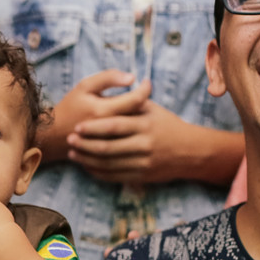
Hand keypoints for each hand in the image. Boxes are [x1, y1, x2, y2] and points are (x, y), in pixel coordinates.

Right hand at [39, 70, 147, 160]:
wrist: (53, 136)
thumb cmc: (70, 107)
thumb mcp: (85, 87)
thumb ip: (108, 78)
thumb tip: (132, 78)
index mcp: (103, 110)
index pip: (137, 99)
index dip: (146, 88)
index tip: (146, 82)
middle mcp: (109, 130)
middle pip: (141, 116)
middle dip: (147, 104)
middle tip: (145, 96)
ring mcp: (111, 143)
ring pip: (138, 132)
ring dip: (143, 120)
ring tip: (139, 110)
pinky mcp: (111, 153)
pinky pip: (131, 144)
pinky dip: (136, 133)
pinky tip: (133, 125)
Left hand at [67, 98, 197, 184]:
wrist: (191, 151)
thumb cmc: (167, 126)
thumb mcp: (153, 110)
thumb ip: (133, 101)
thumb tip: (117, 83)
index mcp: (145, 124)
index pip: (114, 126)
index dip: (93, 127)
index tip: (77, 126)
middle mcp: (144, 144)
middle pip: (108, 147)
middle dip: (85, 145)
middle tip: (69, 140)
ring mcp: (143, 162)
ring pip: (109, 164)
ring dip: (87, 160)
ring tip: (73, 154)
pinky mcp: (142, 176)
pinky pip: (115, 176)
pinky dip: (98, 172)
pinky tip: (86, 166)